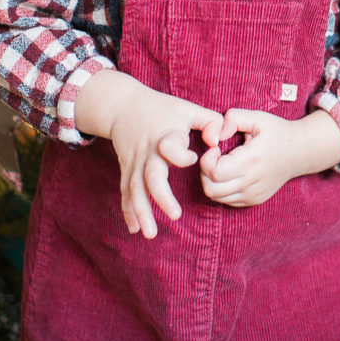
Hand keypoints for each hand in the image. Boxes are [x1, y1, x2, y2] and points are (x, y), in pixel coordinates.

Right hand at [74, 67, 221, 237]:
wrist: (122, 106)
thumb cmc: (162, 109)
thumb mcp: (188, 109)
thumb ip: (210, 122)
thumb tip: (217, 142)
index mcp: (165, 136)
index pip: (169, 147)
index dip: (181, 155)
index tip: (194, 158)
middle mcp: (148, 152)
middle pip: (150, 176)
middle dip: (161, 197)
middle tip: (176, 215)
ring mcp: (134, 163)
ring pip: (134, 190)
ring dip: (141, 212)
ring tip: (150, 234)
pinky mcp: (127, 170)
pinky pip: (125, 193)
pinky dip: (128, 211)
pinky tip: (135, 229)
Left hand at [199, 107, 339, 207]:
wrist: (300, 152)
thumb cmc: (277, 132)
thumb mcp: (257, 117)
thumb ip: (233, 118)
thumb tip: (216, 134)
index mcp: (250, 161)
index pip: (214, 172)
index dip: (206, 160)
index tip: (214, 148)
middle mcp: (251, 182)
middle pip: (211, 188)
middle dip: (205, 171)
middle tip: (215, 158)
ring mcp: (253, 194)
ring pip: (216, 197)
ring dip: (211, 181)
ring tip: (222, 166)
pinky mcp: (254, 200)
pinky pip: (227, 201)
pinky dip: (222, 189)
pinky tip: (230, 174)